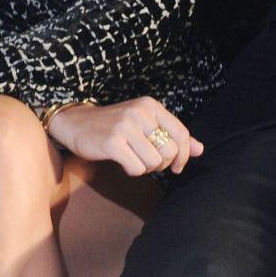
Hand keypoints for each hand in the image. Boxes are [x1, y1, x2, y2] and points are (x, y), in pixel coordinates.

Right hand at [47, 97, 200, 176]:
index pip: (182, 134)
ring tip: (133, 159)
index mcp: (150, 106)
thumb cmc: (113, 126)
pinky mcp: (112, 142)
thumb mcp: (144, 123)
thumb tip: (200, 149)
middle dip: (162, 163)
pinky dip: (132, 171)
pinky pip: (136, 168)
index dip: (184, 155)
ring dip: (145, 168)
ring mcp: (125, 126)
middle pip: (169, 151)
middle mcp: (139, 113)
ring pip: (154, 162)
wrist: (75, 123)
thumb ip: (172, 135)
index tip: (176, 166)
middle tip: (147, 161)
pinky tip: (123, 162)